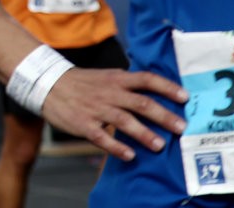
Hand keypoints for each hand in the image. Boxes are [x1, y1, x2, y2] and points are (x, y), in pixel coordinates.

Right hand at [42, 67, 188, 161]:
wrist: (48, 83)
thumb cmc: (82, 83)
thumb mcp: (106, 76)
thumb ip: (127, 84)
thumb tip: (155, 92)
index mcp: (116, 79)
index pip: (146, 79)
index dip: (166, 87)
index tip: (185, 97)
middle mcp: (109, 92)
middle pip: (140, 102)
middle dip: (163, 115)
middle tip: (181, 127)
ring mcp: (96, 108)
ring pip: (124, 120)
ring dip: (143, 133)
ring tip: (160, 145)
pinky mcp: (83, 124)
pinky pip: (102, 137)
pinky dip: (116, 147)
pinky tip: (130, 155)